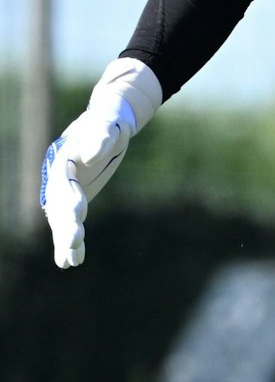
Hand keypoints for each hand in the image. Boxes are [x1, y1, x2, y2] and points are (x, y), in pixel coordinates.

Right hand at [41, 59, 162, 268]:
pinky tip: (73, 261)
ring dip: (65, 240)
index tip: (79, 214)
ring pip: (63, 219)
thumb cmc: (106, 121)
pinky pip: (72, 223)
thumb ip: (99, 137)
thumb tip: (91, 155)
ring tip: (70, 261)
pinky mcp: (76, 198)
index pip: (63, 183)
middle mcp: (60, 179)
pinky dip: (73, 241)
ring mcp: (67, 191)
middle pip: (60, 205)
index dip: (69, 199)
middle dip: (65, 225)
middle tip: (73, 243)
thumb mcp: (106, 124)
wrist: (107, 122)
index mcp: (63, 161)